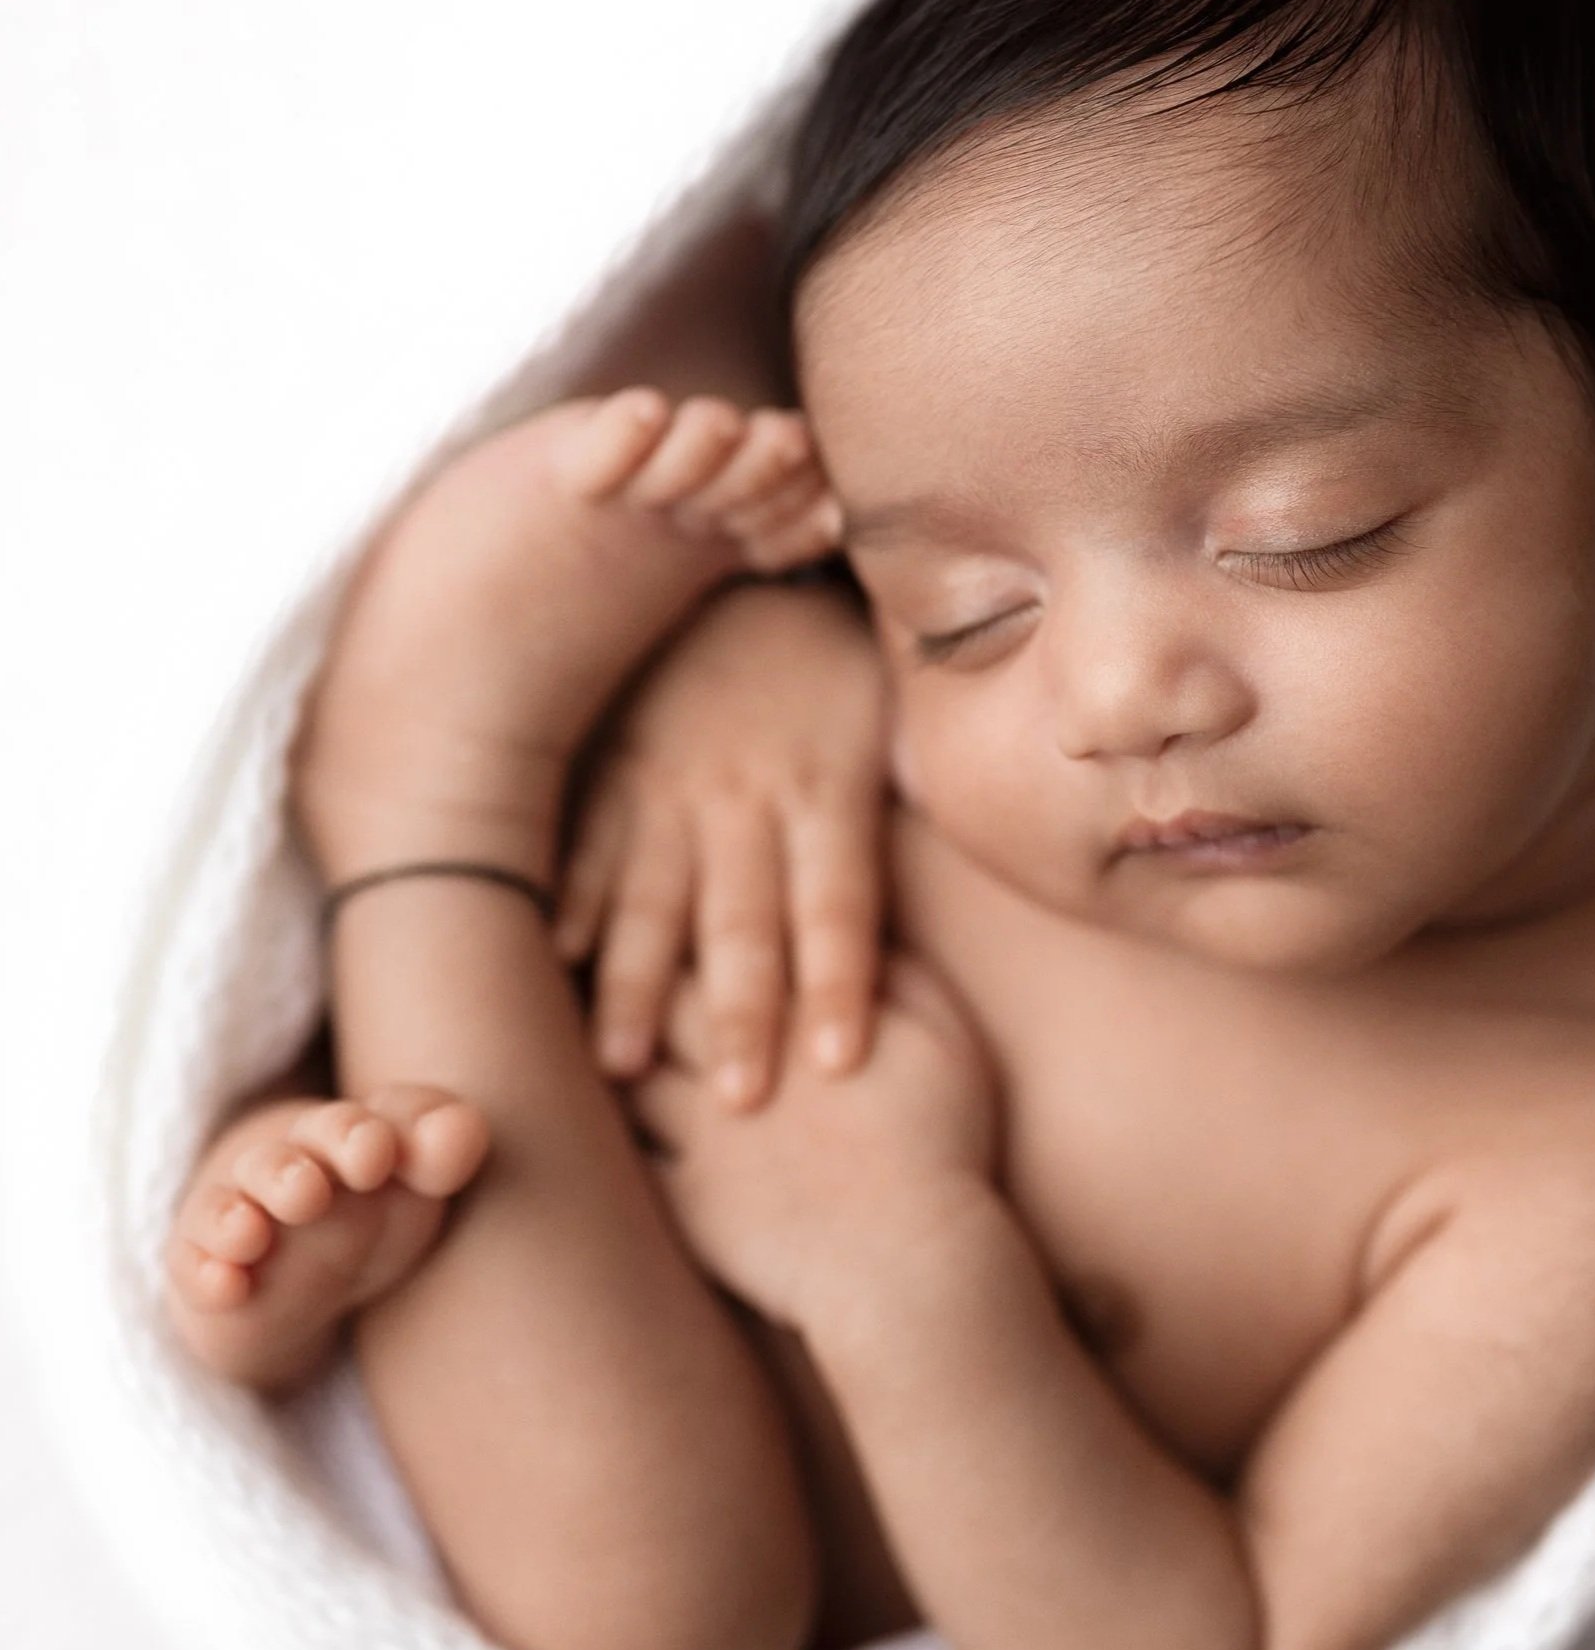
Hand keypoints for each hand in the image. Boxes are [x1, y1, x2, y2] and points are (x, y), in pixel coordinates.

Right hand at [557, 578, 890, 1105]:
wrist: (723, 545)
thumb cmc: (820, 648)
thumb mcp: (884, 700)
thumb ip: (903, 787)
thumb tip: (984, 836)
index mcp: (827, 785)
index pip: (842, 903)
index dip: (845, 984)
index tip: (845, 1066)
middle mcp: (748, 796)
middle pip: (749, 922)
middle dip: (746, 1016)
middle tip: (746, 1104)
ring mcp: (670, 784)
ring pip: (655, 897)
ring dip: (642, 985)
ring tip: (625, 1065)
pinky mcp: (609, 768)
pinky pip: (586, 840)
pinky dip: (571, 899)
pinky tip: (554, 957)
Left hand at [633, 952, 1000, 1339]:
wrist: (910, 1263)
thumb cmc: (943, 1147)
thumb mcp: (946, 1038)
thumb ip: (899, 972)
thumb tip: (858, 929)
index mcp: (796, 1008)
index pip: (724, 940)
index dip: (693, 916)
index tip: (678, 904)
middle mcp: (736, 1057)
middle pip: (661, 996)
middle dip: (631, 972)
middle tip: (607, 955)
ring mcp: (702, 1130)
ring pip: (631, 1071)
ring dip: (613, 1050)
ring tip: (602, 1037)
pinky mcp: (687, 1197)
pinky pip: (629, 1153)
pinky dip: (611, 1134)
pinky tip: (601, 1124)